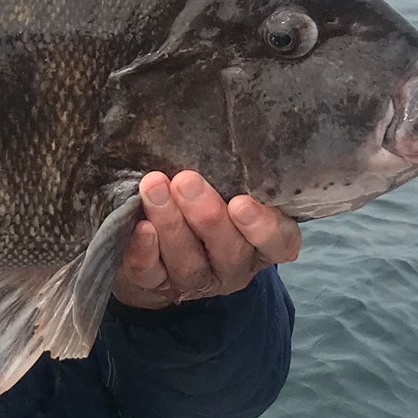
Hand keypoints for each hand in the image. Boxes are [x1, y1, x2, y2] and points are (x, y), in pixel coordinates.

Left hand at [113, 170, 299, 310]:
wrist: (156, 243)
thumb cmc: (202, 200)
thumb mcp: (226, 186)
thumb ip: (230, 173)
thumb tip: (215, 131)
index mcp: (260, 242)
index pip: (278, 242)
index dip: (263, 227)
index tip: (240, 202)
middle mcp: (233, 266)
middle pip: (229, 250)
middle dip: (206, 215)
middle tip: (185, 180)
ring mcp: (196, 280)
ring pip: (189, 263)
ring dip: (170, 224)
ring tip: (154, 188)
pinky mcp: (157, 286)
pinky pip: (152, 275)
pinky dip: (144, 251)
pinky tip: (139, 227)